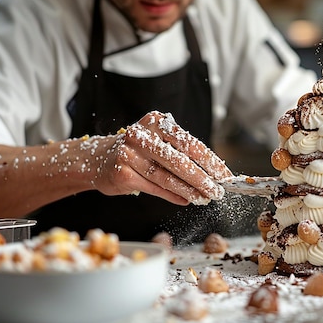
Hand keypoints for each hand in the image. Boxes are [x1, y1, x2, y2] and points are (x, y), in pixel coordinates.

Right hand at [91, 111, 233, 204]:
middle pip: (179, 160)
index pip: (189, 142)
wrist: (98, 159)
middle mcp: (141, 135)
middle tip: (217, 192)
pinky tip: (185, 200)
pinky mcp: (122, 173)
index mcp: (156, 122)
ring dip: (189, 191)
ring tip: (204, 198)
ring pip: (167, 176)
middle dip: (202, 179)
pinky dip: (172, 195)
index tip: (224, 175)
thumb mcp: (158, 143)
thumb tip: (212, 175)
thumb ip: (181, 154)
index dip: (210, 161)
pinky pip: (154, 187)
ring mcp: (129, 154)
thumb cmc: (137, 152)